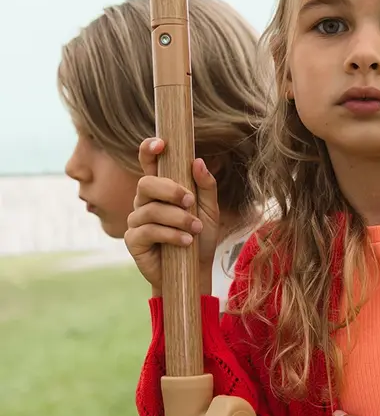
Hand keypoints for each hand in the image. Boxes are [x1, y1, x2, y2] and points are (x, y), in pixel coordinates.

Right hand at [124, 138, 218, 294]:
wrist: (196, 271)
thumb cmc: (200, 238)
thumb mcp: (209, 211)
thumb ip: (205, 186)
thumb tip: (197, 161)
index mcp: (161, 190)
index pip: (148, 164)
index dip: (148, 150)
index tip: (161, 143)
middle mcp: (144, 202)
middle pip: (146, 183)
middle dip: (170, 190)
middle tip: (190, 202)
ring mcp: (136, 221)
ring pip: (151, 210)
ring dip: (178, 218)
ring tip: (195, 229)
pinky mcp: (134, 241)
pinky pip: (148, 231)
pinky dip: (171, 235)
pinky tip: (186, 242)